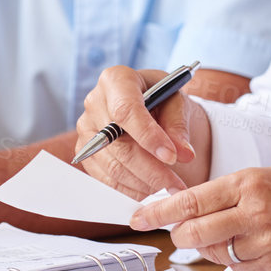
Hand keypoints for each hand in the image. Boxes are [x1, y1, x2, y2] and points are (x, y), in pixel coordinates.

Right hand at [75, 66, 202, 199]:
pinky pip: (106, 179)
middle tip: (178, 185)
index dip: (148, 136)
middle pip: (119, 144)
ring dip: (144, 183)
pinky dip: (131, 190)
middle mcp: (94, 103)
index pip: (125, 110)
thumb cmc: (162, 100)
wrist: (148, 108)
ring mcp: (87, 130)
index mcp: (116, 80)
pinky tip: (152, 189)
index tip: (171, 157)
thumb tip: (183, 154)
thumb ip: (179, 125)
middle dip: (151, 169)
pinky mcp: (86, 154)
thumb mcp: (177, 102)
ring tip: (169, 186)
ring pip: (113, 166)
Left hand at [131, 162, 270, 270]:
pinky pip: (238, 264)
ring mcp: (265, 243)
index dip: (158, 211)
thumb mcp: (264, 174)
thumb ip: (228, 191)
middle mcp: (254, 214)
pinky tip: (251, 241)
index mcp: (248, 184)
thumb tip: (190, 207)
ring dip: (210, 245)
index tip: (138, 216)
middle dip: (178, 233)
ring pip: (215, 252)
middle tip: (177, 228)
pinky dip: (235, 255)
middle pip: (194, 233)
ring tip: (231, 229)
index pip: (191, 201)